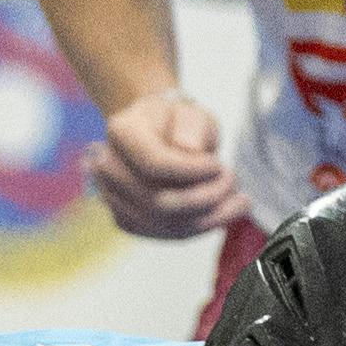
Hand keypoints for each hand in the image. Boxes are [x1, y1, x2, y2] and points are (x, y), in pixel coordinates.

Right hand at [93, 87, 249, 237]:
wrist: (161, 134)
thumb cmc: (179, 122)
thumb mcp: (191, 112)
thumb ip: (192, 126)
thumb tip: (190, 150)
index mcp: (121, 132)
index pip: (154, 164)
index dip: (192, 171)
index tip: (219, 165)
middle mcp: (108, 167)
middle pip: (158, 201)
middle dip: (205, 198)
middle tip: (233, 182)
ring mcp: (113, 197)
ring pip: (165, 224)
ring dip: (209, 217)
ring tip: (238, 201)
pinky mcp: (127, 220)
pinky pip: (166, 234)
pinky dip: (200, 227)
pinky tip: (223, 213)